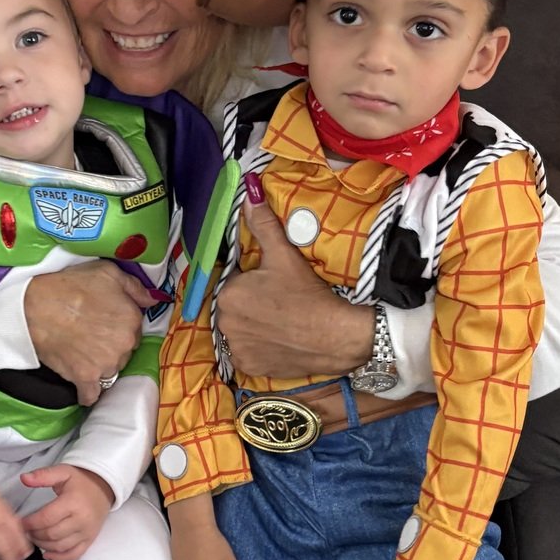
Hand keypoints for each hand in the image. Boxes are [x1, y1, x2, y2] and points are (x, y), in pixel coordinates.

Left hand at [21, 464, 114, 559]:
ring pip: (60, 546)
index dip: (30, 523)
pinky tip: (47, 554)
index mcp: (73, 502)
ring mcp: (87, 532)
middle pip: (52, 534)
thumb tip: (24, 478)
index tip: (22, 522)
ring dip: (43, 545)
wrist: (104, 488)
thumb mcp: (63, 471)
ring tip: (34, 538)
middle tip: (26, 530)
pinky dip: (59, 558)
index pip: (46, 518)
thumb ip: (43, 475)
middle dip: (35, 534)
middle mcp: (81, 520)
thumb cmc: (81, 480)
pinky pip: (74, 555)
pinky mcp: (90, 540)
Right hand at [25, 263, 163, 404]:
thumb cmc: (70, 286)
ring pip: (110, 372)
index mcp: (132, 320)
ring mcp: (106, 364)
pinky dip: (87, 392)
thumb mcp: (108, 272)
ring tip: (82, 354)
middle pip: (124, 353)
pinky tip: (82, 385)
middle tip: (90, 336)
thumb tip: (152, 300)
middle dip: (111, 347)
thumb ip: (135, 287)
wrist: (35, 307)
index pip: (134, 330)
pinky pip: (92, 394)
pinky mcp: (85, 379)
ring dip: (100, 367)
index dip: (119, 326)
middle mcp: (124, 345)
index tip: (104, 323)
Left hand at [217, 194, 376, 377]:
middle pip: (235, 308)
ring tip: (280, 322)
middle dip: (251, 305)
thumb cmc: (307, 293)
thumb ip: (263, 224)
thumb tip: (249, 192)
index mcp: (228, 293)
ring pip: (240, 331)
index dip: (253, 282)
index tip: (273, 285)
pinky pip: (248, 354)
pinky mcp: (249, 367)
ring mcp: (236, 348)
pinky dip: (259, 349)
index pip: (234, 284)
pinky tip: (278, 341)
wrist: (335, 336)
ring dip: (253, 327)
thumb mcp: (284, 255)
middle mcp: (224, 323)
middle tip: (279, 303)